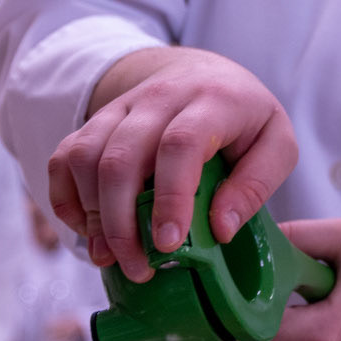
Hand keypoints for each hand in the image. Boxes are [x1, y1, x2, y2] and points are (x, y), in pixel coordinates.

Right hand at [48, 46, 297, 282]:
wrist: (204, 72)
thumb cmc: (245, 117)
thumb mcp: (276, 144)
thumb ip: (255, 185)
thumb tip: (220, 229)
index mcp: (212, 101)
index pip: (180, 145)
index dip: (170, 197)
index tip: (168, 244)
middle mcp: (159, 98)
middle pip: (121, 157)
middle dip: (121, 222)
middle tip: (137, 268)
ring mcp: (121, 107)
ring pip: (85, 157)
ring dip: (91, 215)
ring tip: (111, 256)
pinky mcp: (96, 120)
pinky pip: (64, 156)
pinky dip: (66, 198)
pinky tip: (88, 228)